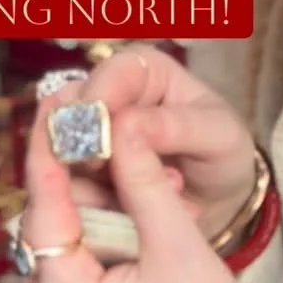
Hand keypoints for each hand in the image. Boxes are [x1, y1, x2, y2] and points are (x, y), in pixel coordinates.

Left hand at [21, 93, 255, 282]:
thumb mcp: (177, 247)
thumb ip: (143, 182)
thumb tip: (120, 124)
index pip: (41, 204)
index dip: (47, 148)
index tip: (53, 105)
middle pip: (52, 211)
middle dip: (91, 169)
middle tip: (123, 128)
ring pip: (70, 224)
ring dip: (111, 194)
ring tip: (164, 179)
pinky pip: (84, 245)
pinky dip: (115, 220)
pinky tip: (155, 204)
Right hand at [47, 44, 256, 243]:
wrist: (219, 203)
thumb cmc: (222, 156)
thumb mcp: (218, 138)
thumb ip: (178, 127)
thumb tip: (126, 125)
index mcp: (147, 71)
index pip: (113, 71)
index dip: (100, 98)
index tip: (98, 133)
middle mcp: (110, 95)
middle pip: (72, 104)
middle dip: (77, 139)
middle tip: (93, 171)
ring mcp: (91, 134)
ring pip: (59, 144)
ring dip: (76, 175)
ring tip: (116, 199)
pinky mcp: (80, 171)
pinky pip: (62, 181)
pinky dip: (78, 198)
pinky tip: (108, 211)